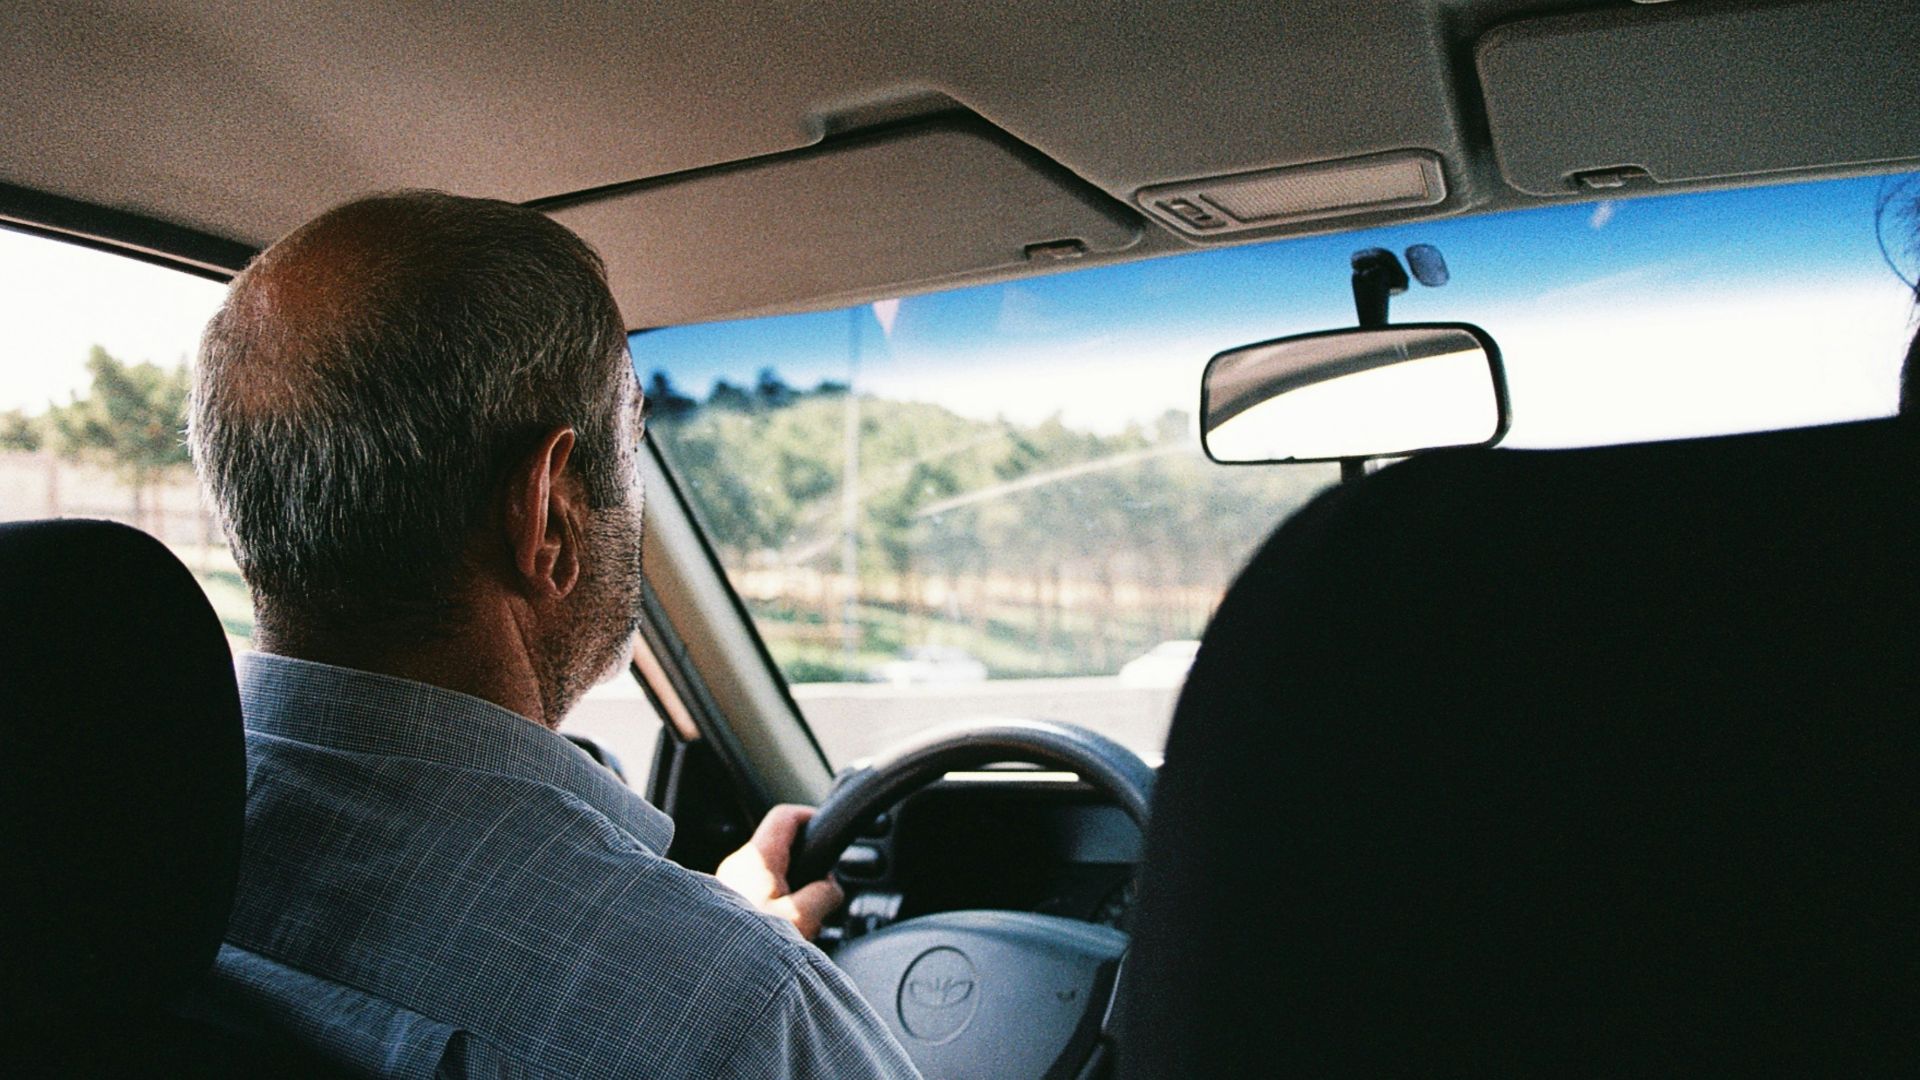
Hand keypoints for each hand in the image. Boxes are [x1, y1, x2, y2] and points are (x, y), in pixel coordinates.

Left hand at [715, 803, 844, 940]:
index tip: (828, 831)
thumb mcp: (802, 918)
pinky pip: (757, 899)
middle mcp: (736, 867)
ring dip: (791, 897)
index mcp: (756, 859)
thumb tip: (830, 887)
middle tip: (821, 898)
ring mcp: (726, 888)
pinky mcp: (722, 910)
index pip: (785, 817)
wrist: (710, 981)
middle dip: (806, 871)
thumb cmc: (748, 949)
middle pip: (781, 851)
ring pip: (770, 879)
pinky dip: (775, 911)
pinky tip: (780, 940)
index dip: (811, 817)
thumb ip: (825, 894)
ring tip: (800, 928)